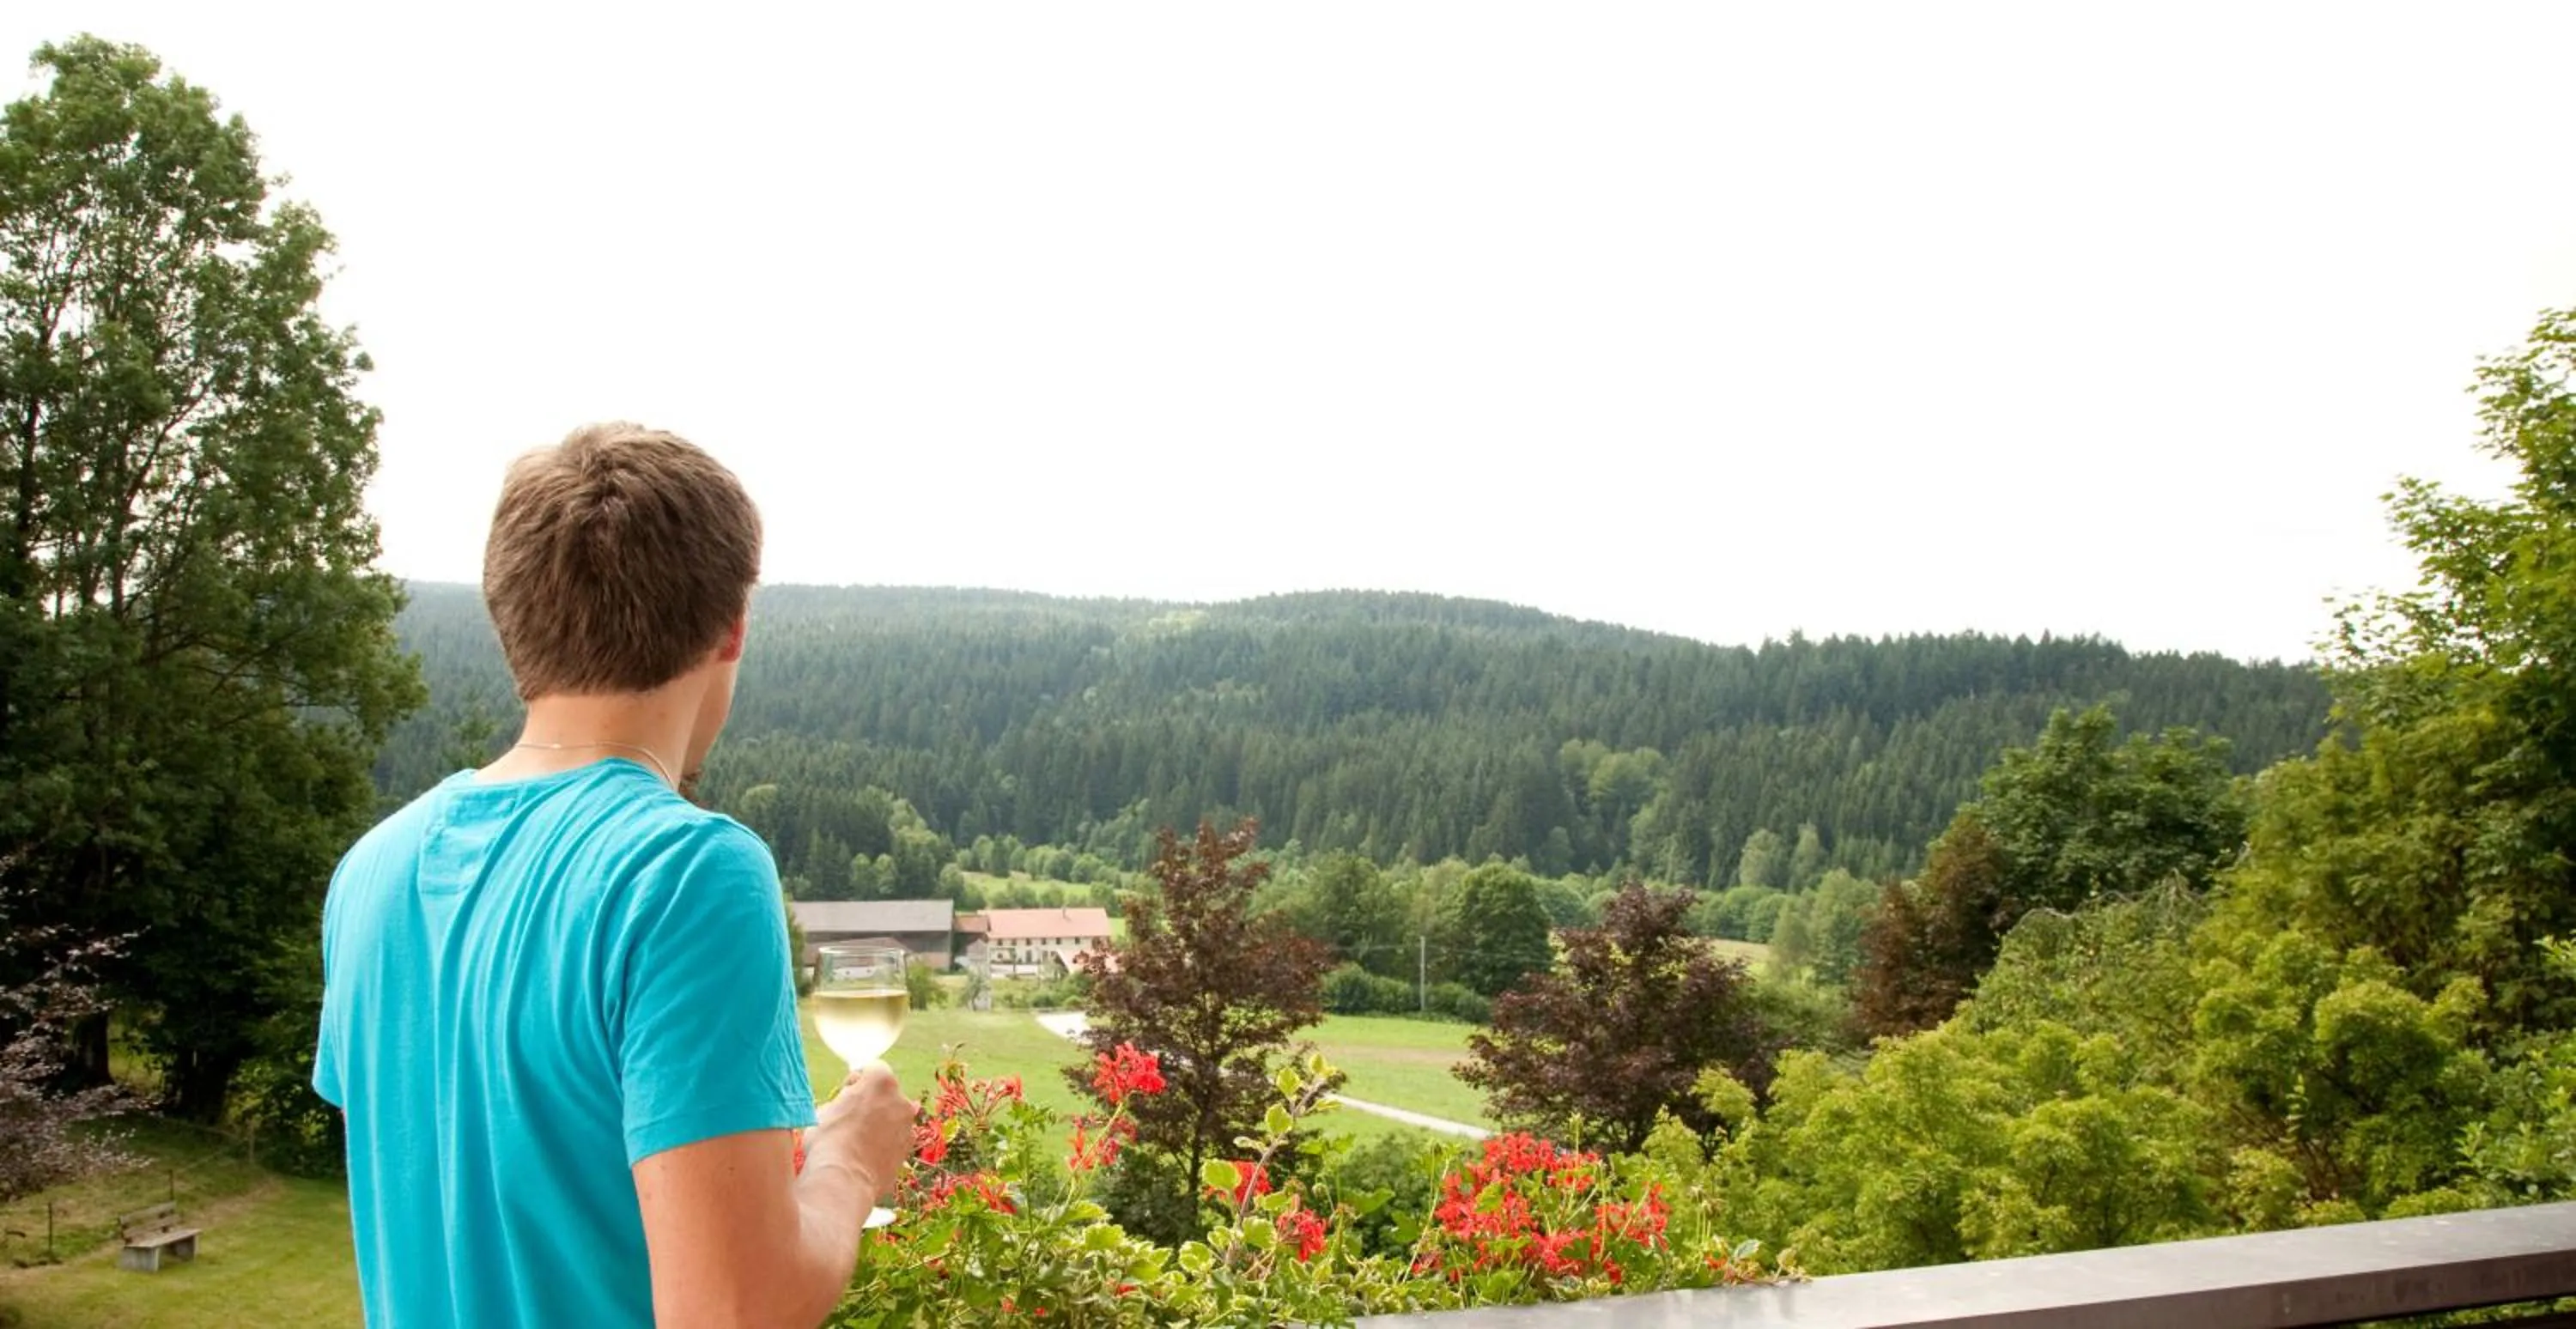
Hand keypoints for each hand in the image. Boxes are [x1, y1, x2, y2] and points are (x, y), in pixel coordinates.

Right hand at [809, 1061, 915, 1206]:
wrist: (843, 1181)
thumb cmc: (828, 1141)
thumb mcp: (824, 1110)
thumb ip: (842, 1100)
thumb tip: (844, 1104)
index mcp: (881, 1082)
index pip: (873, 1068)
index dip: (857, 1079)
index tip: (846, 1091)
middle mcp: (901, 1100)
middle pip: (885, 1093)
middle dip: (871, 1101)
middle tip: (849, 1118)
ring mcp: (907, 1127)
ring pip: (891, 1118)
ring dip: (879, 1123)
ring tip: (855, 1141)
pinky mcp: (907, 1151)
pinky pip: (894, 1140)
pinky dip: (883, 1144)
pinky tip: (864, 1156)